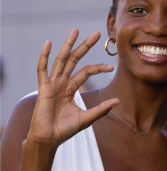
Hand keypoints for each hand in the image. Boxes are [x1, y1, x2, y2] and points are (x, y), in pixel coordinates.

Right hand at [26, 29, 118, 147]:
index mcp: (71, 88)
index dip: (99, 67)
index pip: (86, 71)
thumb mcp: (87, 118)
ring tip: (75, 31)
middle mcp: (62, 83)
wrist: (49, 139)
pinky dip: (44, 56)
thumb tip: (118, 101)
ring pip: (61, 60)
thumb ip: (102, 109)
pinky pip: (43, 69)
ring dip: (68, 45)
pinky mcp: (43, 88)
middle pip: (75, 60)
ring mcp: (52, 84)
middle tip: (96, 34)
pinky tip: (49, 44)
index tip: (111, 67)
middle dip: (85, 46)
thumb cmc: (65, 129)